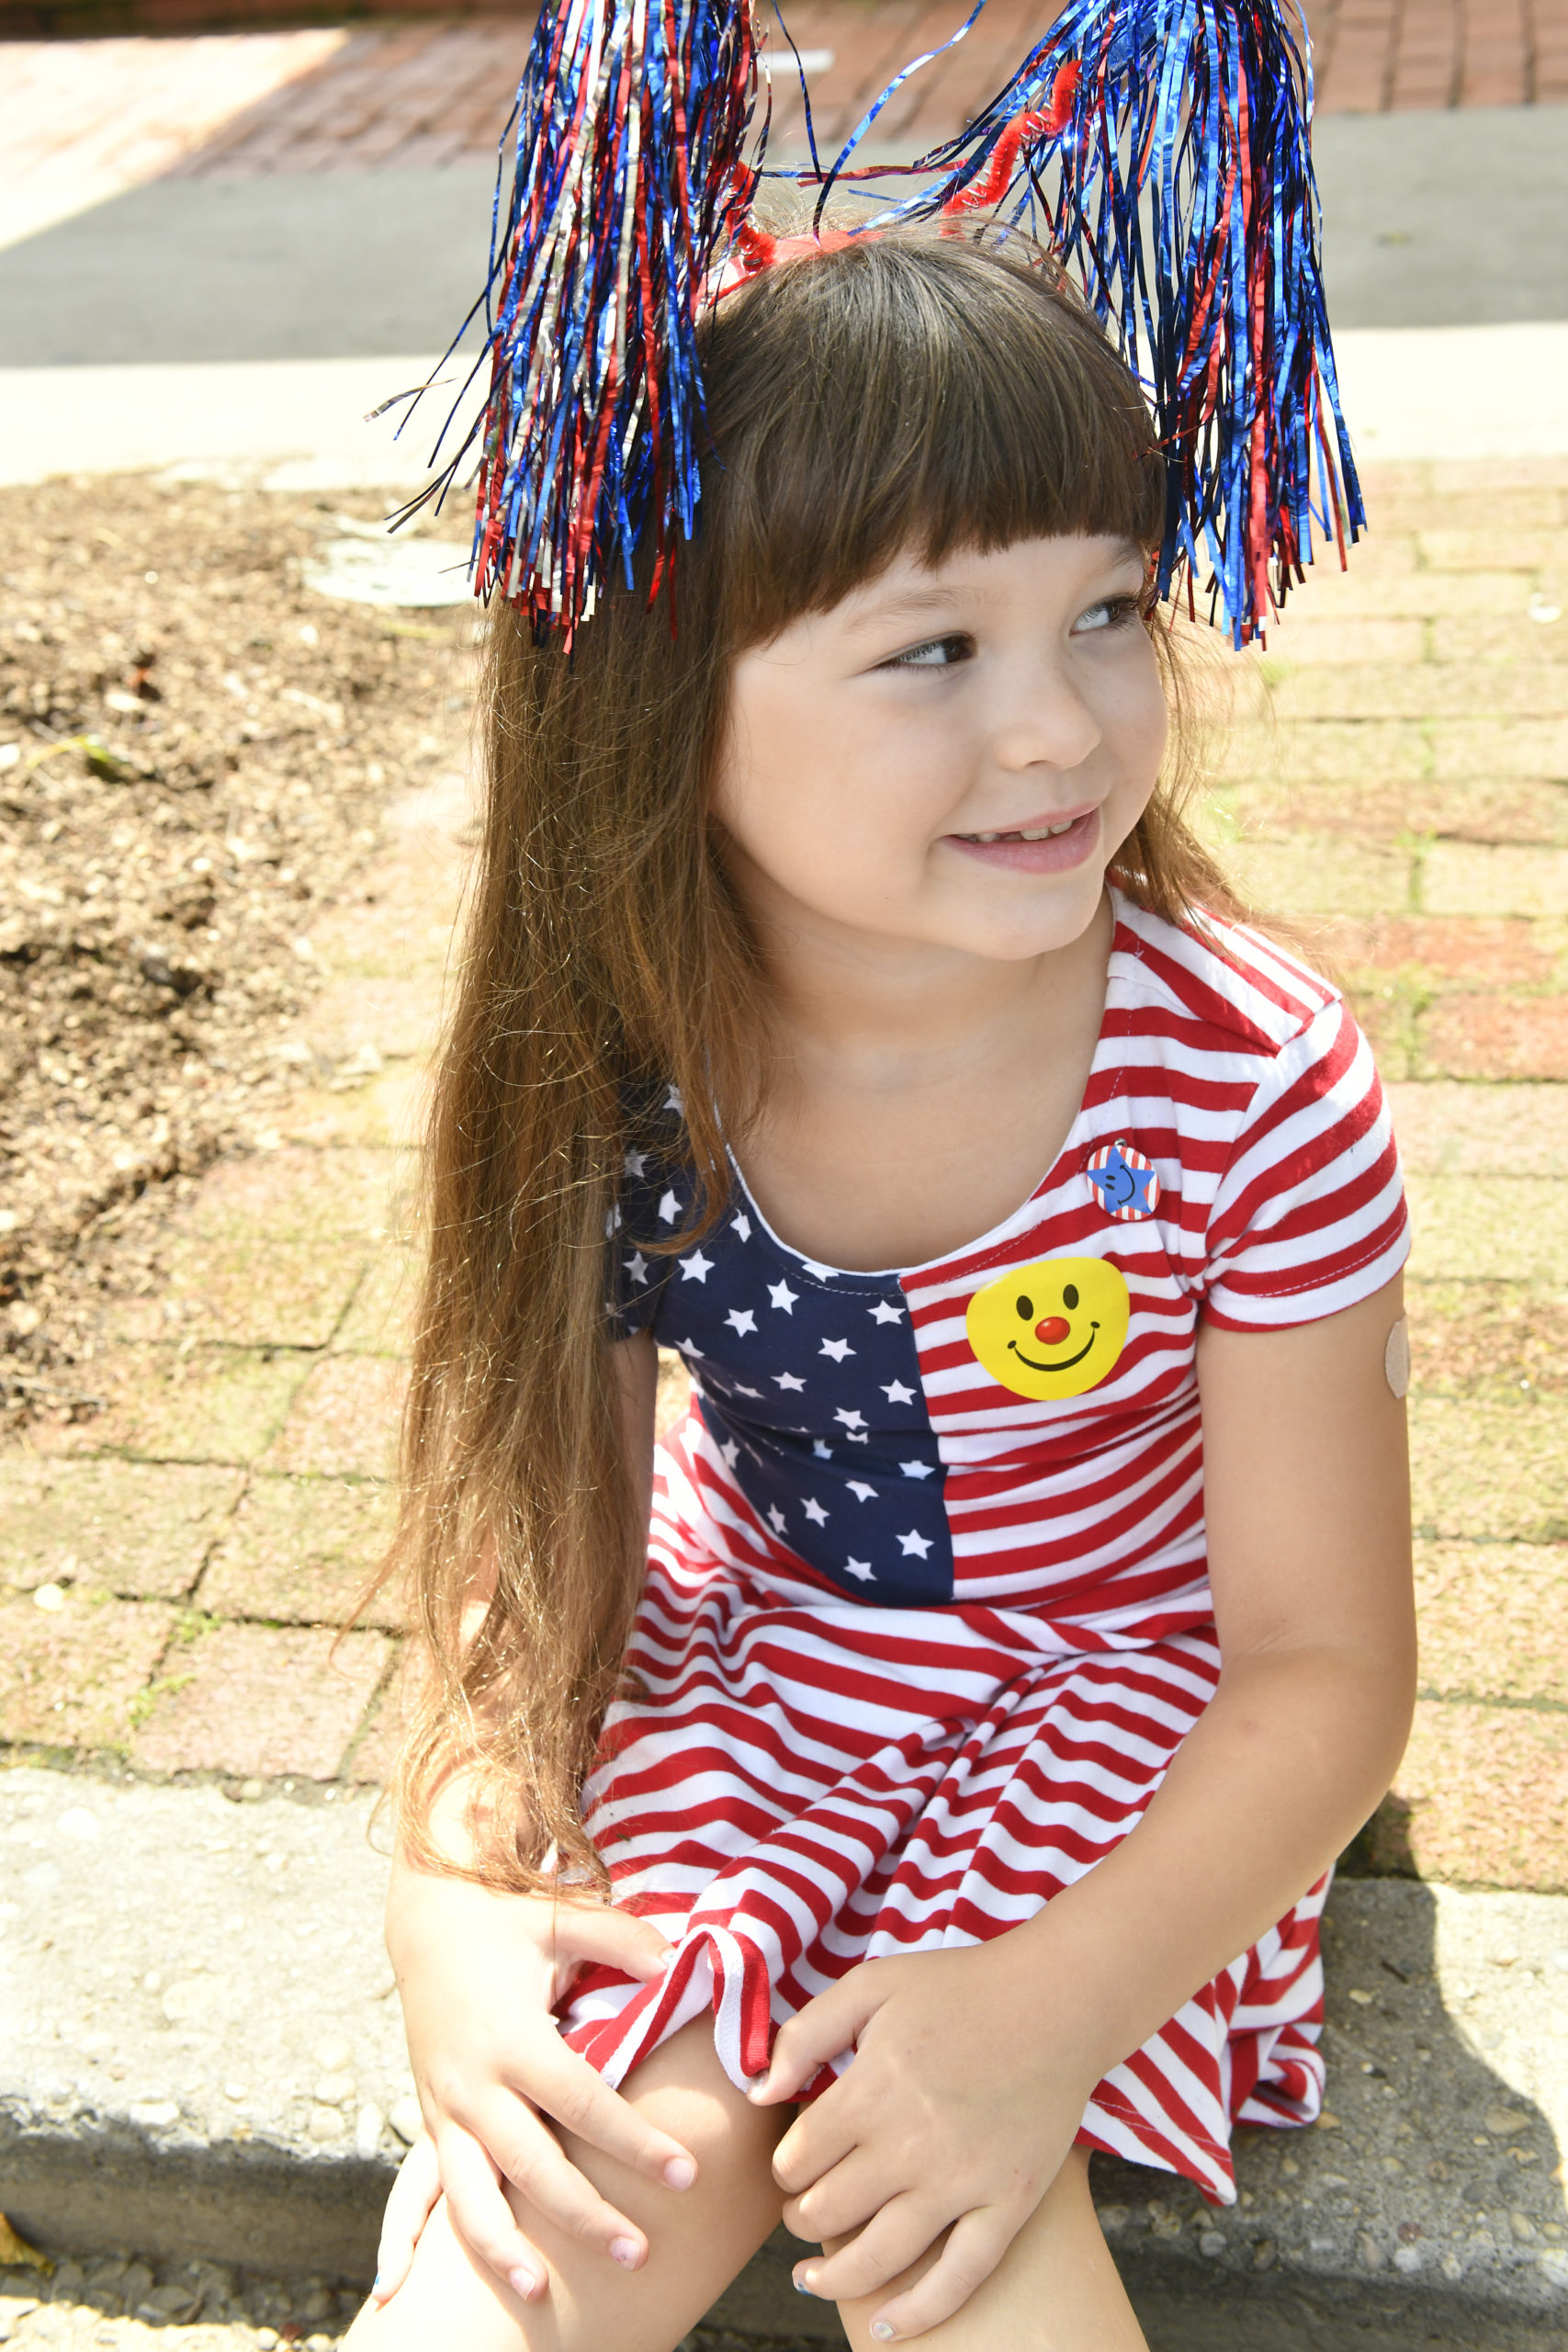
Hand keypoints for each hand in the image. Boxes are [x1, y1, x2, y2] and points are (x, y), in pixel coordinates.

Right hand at [380, 1857, 697, 2304]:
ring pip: (471, 2197)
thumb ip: (619, 1940)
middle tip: (639, 2252)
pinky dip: (425, 2239)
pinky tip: (421, 2283)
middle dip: (586, 2216)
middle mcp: (474, 2082)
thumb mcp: (561, 1919)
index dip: (635, 2143)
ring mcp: (446, 2106)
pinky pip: (429, 2191)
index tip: (685, 2173)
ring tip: (542, 2291)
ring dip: (504, 2249)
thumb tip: (678, 1957)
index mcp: (513, 2037)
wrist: (426, 1919)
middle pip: (533, 2168)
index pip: (585, 2105)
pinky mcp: (432, 2118)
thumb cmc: (505, 1920)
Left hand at [749, 1939, 1095, 2338]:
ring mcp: (961, 2184)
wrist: (1056, 2002)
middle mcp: (909, 2149)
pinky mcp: (1007, 2206)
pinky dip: (918, 2314)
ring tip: (812, 2279)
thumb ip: (807, 2034)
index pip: (798, 2159)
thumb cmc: (959, 1988)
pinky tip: (885, 2329)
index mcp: (870, 2094)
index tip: (792, 2165)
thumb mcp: (871, 1985)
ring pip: (880, 2259)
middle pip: (828, 2212)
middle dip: (800, 2218)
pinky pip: (958, 2279)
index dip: (785, 2168)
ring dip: (834, 2278)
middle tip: (800, 2212)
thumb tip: (759, 2091)